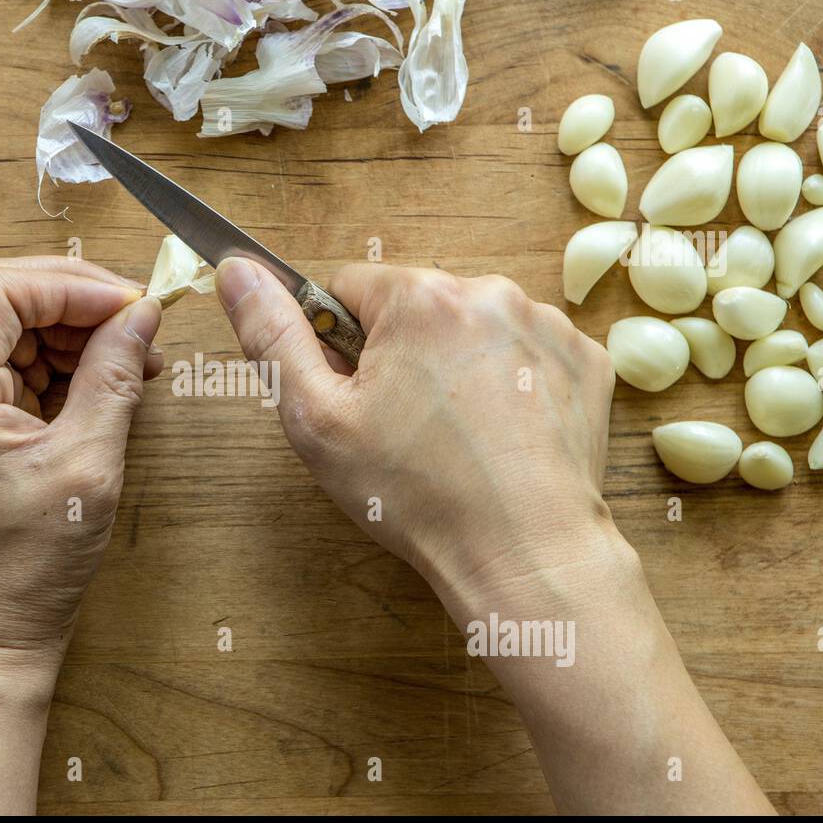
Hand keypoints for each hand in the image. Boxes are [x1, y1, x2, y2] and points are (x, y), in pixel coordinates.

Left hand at [0, 257, 162, 660]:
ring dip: (67, 333)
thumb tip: (142, 315)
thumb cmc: (25, 570)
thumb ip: (112, 378)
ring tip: (129, 363)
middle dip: (73, 301)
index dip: (73, 285)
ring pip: (1, 328)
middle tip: (137, 324)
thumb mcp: (86, 466)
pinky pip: (1, 367)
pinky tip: (99, 385)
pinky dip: (52, 365)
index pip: (0, 288)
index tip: (133, 304)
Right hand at [215, 259, 772, 814]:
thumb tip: (237, 270)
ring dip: (456, 367)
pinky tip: (500, 437)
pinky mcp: (585, 361)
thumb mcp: (317, 421)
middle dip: (400, 354)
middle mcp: (491, 293)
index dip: (340, 346)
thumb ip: (272, 336)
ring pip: (471, 330)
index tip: (356, 397)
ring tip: (456, 440)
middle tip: (402, 428)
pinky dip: (509, 384)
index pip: (349, 288)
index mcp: (420, 298)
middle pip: (414, 307)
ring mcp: (546, 325)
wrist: (525, 552)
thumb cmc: (417, 495)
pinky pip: (524, 354)